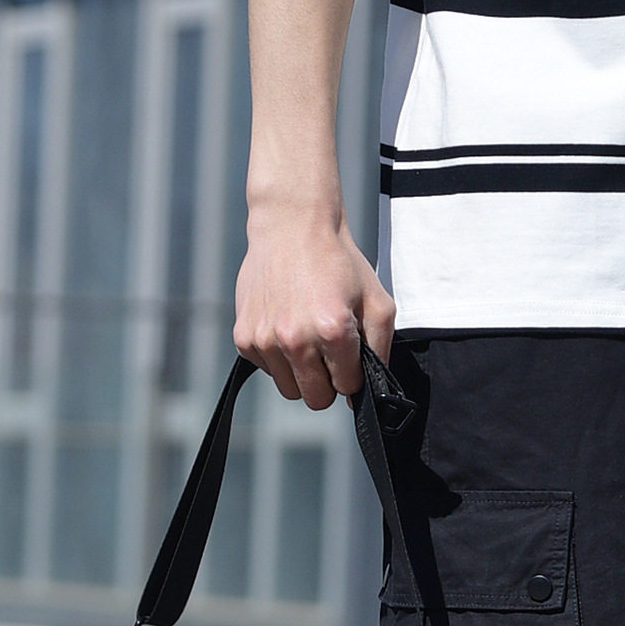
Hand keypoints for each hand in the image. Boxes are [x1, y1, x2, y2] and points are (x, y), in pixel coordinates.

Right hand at [234, 209, 395, 408]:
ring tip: (306, 338)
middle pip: (316, 399)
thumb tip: (370, 389)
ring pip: (289, 390)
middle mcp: (295, 340)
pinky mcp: (244, 338)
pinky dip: (278, 358)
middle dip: (327, 382)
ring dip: (301, 373)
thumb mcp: (377, 300)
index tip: (349, 355)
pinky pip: (267, 370)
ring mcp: (266, 340)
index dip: (352, 374)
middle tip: (328, 352)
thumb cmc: (337, 261)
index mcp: (333, 331)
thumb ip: (381, 348)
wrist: (291, 225)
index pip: (347, 387)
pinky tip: (285, 326)